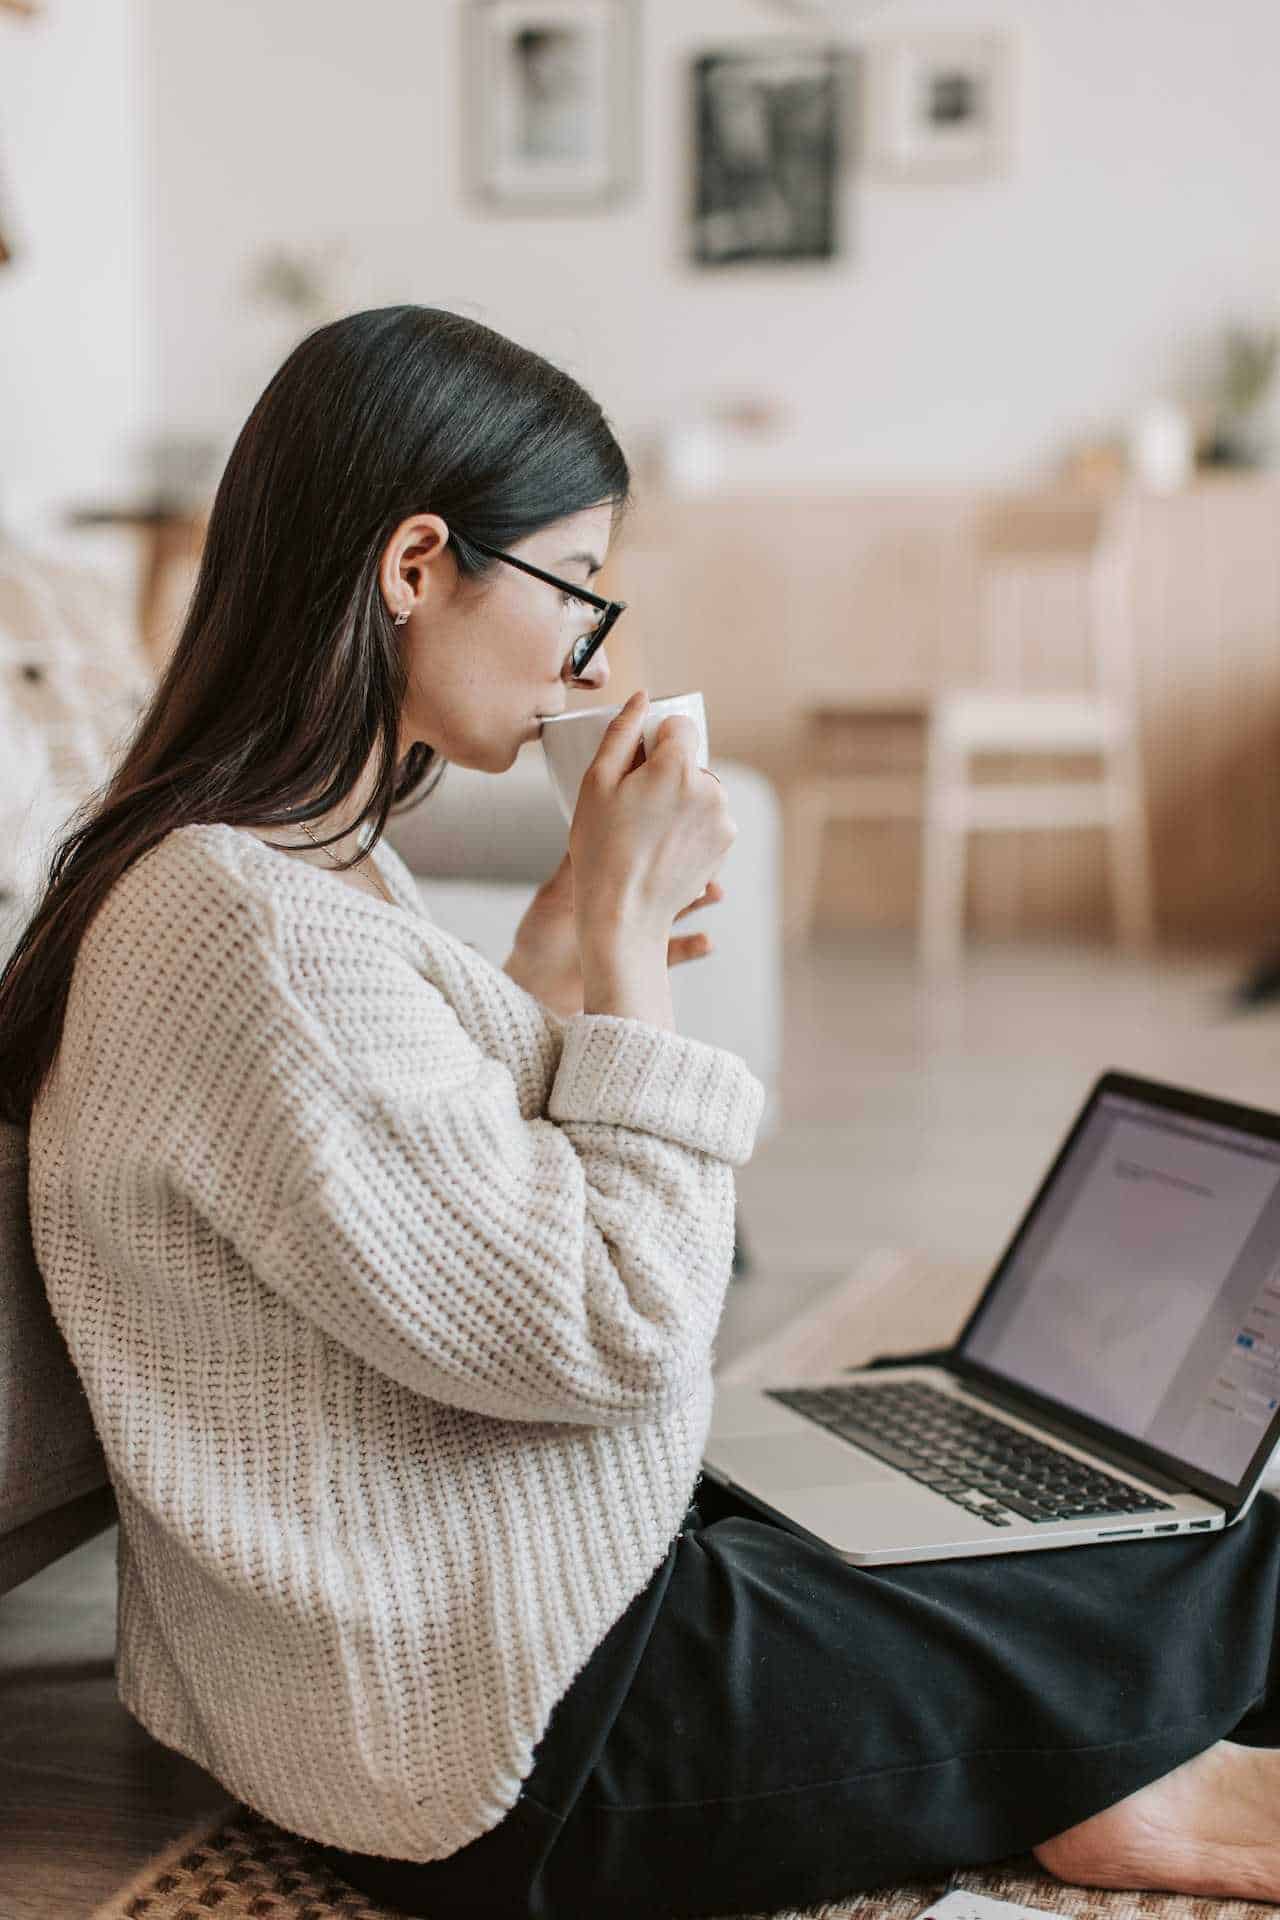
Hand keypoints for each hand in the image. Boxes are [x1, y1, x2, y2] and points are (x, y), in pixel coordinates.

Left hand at [502, 850, 722, 1016]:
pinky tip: (707, 940)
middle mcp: (627, 903)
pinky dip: (694, 946)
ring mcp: (638, 932)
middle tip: (708, 859)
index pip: (639, 855)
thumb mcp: (552, 899)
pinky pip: (676, 953)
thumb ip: (572, 871)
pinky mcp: (643, 962)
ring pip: (677, 910)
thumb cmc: (537, 940)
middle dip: (689, 868)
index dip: (659, 843)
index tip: (678, 831)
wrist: (536, 988)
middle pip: (665, 878)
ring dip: (699, 901)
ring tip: (716, 892)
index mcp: (607, 882)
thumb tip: (587, 825)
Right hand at [569, 691, 734, 951]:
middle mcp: (710, 789)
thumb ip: (621, 733)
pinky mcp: (725, 843)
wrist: (625, 913)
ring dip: (680, 801)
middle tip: (635, 809)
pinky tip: (663, 848)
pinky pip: (707, 817)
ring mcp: (722, 818)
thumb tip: (641, 698)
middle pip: (690, 761)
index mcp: (677, 767)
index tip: (636, 770)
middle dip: (668, 775)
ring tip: (648, 833)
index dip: (655, 743)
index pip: (679, 726)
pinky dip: (689, 825)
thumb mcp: (596, 784)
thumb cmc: (602, 850)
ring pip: (699, 791)